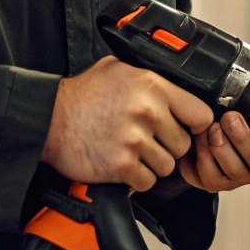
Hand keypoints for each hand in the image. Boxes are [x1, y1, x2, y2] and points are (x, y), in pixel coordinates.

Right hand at [41, 55, 212, 190]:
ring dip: (153, 163)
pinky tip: (124, 164)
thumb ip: (151, 75)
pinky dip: (137, 178)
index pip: (201, 114)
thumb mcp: (119, 68)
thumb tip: (177, 80)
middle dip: (168, 145)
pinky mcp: (122, 165)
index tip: (186, 128)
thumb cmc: (82, 94)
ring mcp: (135, 140)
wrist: (47, 118)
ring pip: (167, 166)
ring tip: (133, 151)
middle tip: (148, 140)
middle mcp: (148, 112)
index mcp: (154, 86)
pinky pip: (147, 182)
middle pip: (183, 144)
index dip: (195, 125)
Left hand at [177, 111, 249, 192]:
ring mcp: (238, 178)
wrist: (199, 128)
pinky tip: (201, 137)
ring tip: (213, 127)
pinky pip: (212, 177)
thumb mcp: (247, 106)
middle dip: (243, 139)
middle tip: (230, 118)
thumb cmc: (230, 114)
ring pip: (235, 171)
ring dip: (222, 146)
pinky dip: (204, 155)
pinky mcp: (216, 184)